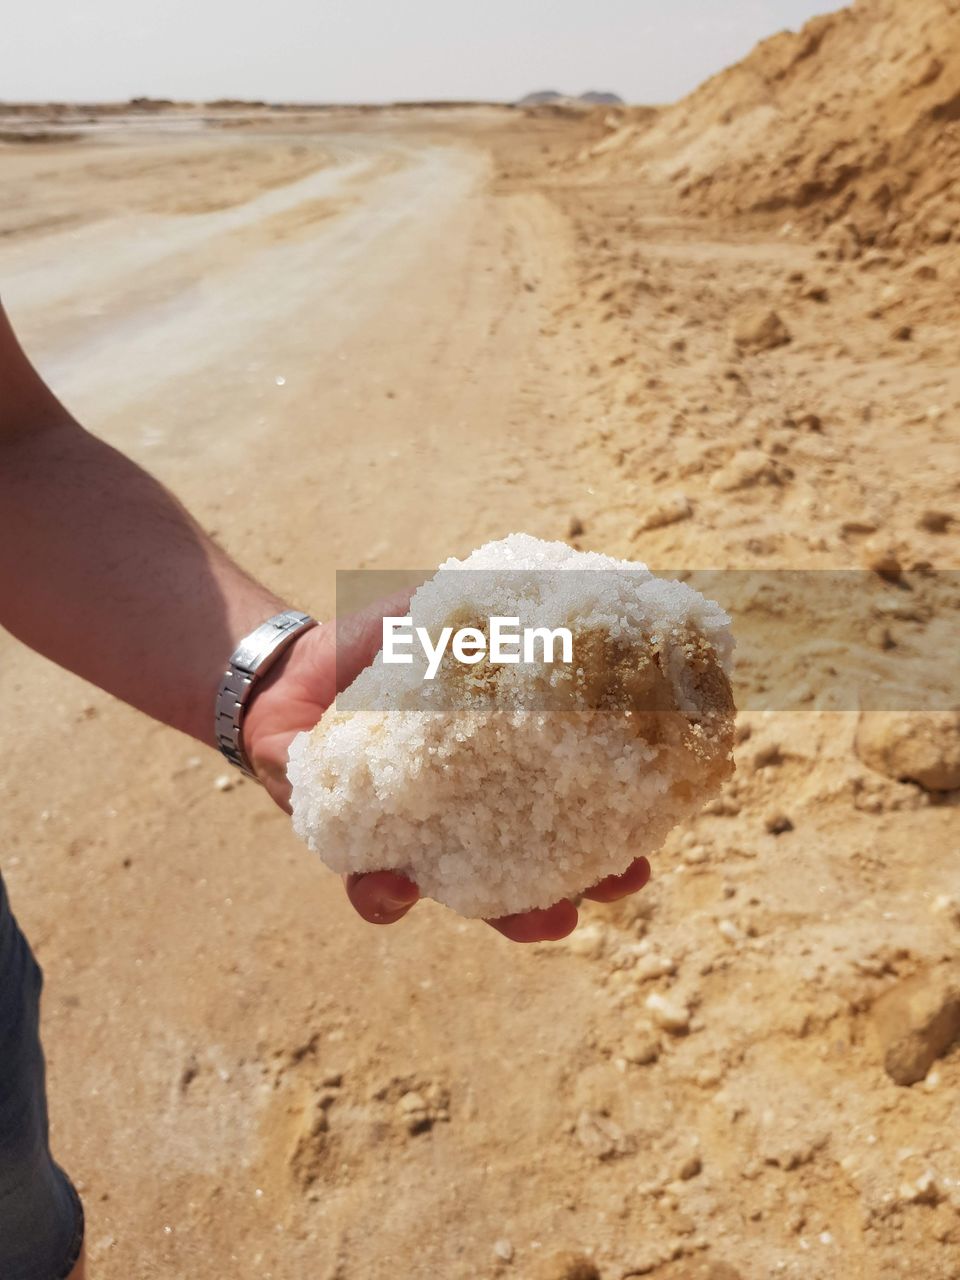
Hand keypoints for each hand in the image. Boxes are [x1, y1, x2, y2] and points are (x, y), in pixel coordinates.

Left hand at [242, 599, 651, 941]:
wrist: (289, 669)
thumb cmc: (375, 647)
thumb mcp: (435, 617)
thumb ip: (485, 610)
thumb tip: (559, 586)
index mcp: (490, 771)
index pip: (561, 815)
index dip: (606, 839)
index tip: (649, 848)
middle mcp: (456, 817)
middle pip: (526, 874)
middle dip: (571, 892)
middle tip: (610, 891)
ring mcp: (406, 837)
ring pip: (461, 895)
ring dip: (501, 916)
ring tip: (533, 921)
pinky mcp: (346, 842)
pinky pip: (367, 881)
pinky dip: (380, 891)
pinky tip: (394, 886)